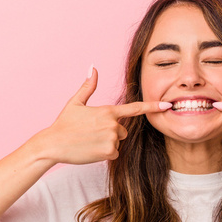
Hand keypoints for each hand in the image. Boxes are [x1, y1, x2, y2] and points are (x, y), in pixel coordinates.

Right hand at [36, 67, 171, 164]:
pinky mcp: (109, 152)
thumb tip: (92, 67)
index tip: (168, 105)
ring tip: (90, 141)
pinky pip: (114, 153)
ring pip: (118, 142)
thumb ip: (88, 86)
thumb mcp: (75, 103)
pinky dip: (104, 153)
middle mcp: (113, 124)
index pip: (135, 108)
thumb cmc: (64, 124)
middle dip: (112, 132)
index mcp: (108, 111)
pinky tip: (91, 150)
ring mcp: (112, 138)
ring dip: (107, 143)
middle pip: (123, 130)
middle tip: (92, 133)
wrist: (53, 144)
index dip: (153, 107)